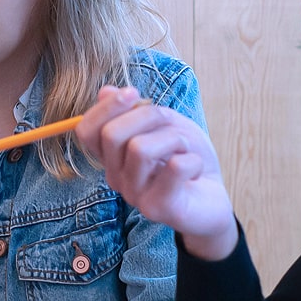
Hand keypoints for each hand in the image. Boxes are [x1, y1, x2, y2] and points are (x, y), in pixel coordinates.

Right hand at [76, 86, 238, 260]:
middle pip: (111, 135)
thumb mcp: (164, 125)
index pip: (87, 130)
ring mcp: (135, 196)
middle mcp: (117, 177)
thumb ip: (135, 111)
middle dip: (148, 116)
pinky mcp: (159, 208)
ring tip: (185, 151)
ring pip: (141, 149)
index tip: (133, 93)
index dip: (107, 106)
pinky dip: (193, 159)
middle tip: (171, 124)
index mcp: (113, 157)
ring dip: (175, 139)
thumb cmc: (186, 158)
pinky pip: (174, 167)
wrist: (213, 197)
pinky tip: (195, 169)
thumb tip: (105, 91)